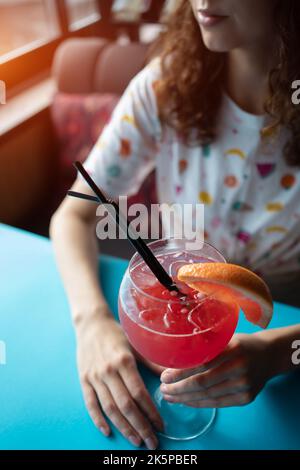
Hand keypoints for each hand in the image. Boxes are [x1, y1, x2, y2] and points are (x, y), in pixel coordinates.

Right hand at [76, 312, 162, 448]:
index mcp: (124, 361)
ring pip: (110, 408)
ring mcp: (94, 377)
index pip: (139, 393)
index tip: (161, 425)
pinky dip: (99, 420)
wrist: (91, 324)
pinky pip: (91, 404)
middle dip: (141, 426)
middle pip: (126, 405)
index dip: (151, 412)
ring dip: (124, 428)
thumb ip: (153, 361)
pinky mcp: (84, 380)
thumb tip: (172, 374)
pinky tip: (109, 431)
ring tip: (136, 440)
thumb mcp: (136, 345)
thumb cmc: (117, 334)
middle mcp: (108, 371)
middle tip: (152, 442)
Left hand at [160, 333, 273, 407]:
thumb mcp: (225, 337)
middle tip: (163, 388)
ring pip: (208, 396)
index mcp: (233, 348)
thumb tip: (174, 355)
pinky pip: (218, 404)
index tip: (164, 376)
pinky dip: (199, 403)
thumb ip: (205, 346)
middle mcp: (240, 368)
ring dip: (185, 398)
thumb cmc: (241, 343)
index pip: (201, 364)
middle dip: (179, 388)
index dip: (180, 373)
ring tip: (169, 396)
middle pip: (202, 383)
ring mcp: (244, 385)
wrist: (269, 355)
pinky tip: (185, 401)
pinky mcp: (246, 398)